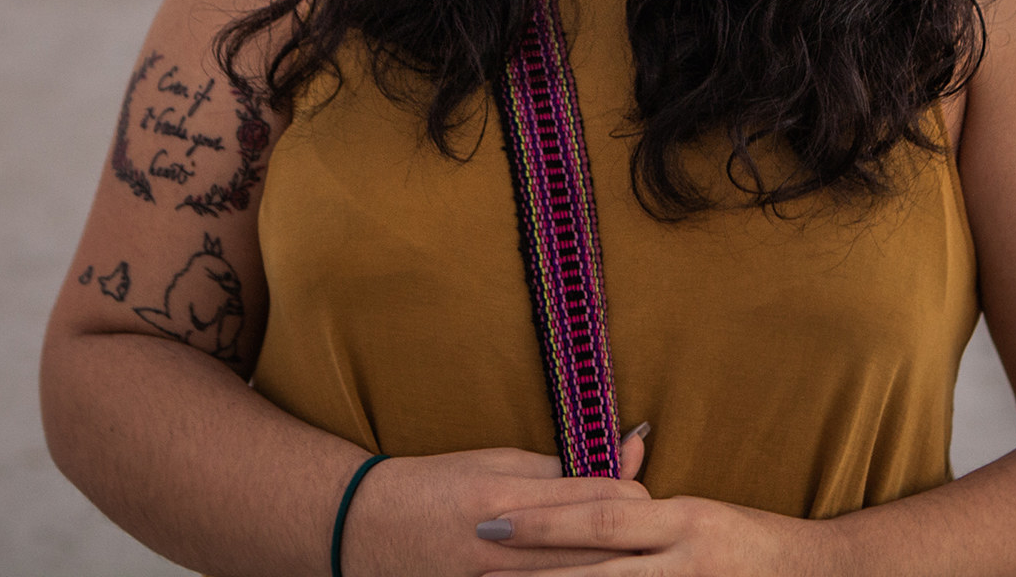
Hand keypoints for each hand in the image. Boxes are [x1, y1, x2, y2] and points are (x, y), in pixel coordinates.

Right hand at [345, 432, 651, 575]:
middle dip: (632, 543)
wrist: (361, 527)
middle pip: (597, 549)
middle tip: (654, 541)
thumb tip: (629, 451)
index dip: (635, 498)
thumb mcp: (496, 462)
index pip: (599, 499)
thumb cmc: (437, 486)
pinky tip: (583, 576)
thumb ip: (563, 465)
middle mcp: (500, 542)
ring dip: (607, 568)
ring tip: (631, 562)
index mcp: (506, 494)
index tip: (644, 498)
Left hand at [478, 476, 832, 576]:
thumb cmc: (750, 541)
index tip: (491, 520)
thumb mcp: (698, 513)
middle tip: (477, 564)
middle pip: (594, 571)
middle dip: (532, 572)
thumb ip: (643, 510)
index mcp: (683, 521)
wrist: (818, 576)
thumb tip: (588, 489)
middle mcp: (685, 563)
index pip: (599, 521)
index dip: (542, 523)